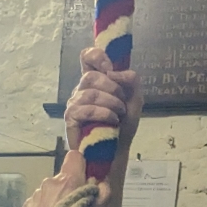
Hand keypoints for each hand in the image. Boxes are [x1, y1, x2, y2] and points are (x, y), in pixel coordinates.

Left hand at [12, 149, 108, 206]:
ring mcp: (35, 194)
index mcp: (68, 179)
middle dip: (69, 188)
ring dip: (55, 200)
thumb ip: (100, 194)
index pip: (74, 157)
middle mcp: (49, 182)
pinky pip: (38, 203)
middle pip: (62, 178)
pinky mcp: (25, 206)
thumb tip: (98, 184)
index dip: (81, 165)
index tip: (85, 178)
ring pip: (49, 191)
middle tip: (75, 206)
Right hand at [64, 47, 143, 163]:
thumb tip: (115, 72)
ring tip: (119, 114)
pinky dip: (104, 114)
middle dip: (112, 88)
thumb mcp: (135, 99)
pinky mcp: (71, 119)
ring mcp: (74, 104)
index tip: (109, 67)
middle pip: (90, 76)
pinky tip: (112, 121)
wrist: (116, 151)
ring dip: (111, 103)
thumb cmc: (122, 126)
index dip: (97, 56)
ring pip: (90, 93)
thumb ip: (131, 80)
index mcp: (96, 81)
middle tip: (121, 102)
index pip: (87, 57)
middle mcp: (82, 90)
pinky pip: (86, 109)